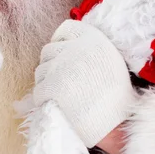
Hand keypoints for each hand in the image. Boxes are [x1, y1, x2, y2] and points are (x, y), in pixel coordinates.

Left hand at [32, 19, 136, 148]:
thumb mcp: (111, 61)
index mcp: (93, 39)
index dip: (62, 40)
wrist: (116, 124)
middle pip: (49, 49)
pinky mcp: (50, 86)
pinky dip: (44, 98)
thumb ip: (91, 50)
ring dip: (46, 80)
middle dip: (52, 63)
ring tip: (60, 94)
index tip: (63, 53)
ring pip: (40, 69)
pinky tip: (57, 104)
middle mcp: (74, 49)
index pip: (67, 28)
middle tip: (62, 79)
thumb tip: (68, 45)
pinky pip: (38, 89)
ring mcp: (60, 67)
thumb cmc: (116, 97)